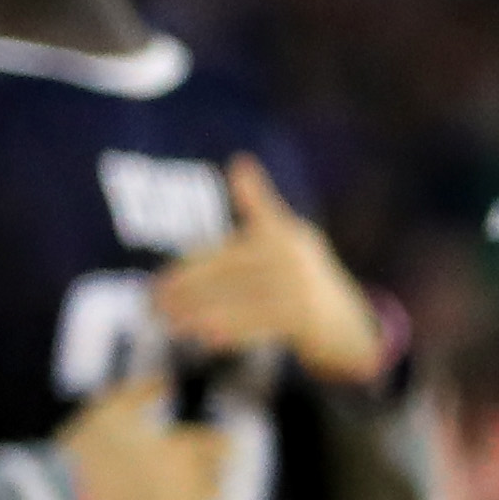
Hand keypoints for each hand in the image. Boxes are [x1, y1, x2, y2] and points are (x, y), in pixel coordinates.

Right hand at [54, 375, 235, 499]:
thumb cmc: (83, 455)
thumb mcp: (110, 410)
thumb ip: (143, 391)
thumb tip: (166, 380)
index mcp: (186, 453)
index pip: (221, 447)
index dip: (213, 444)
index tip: (205, 445)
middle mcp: (193, 489)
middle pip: (215, 481)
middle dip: (203, 475)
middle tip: (180, 474)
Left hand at [151, 156, 386, 387]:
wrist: (345, 322)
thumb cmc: (301, 274)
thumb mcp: (288, 235)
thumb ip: (259, 203)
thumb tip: (240, 161)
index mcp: (285, 233)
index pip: (233, 243)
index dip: (200, 254)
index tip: (168, 266)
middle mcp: (293, 257)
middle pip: (228, 274)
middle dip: (187, 289)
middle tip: (153, 301)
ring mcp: (300, 287)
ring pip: (238, 301)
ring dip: (199, 313)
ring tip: (169, 322)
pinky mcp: (304, 317)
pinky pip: (258, 325)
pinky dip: (230, 332)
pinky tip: (204, 338)